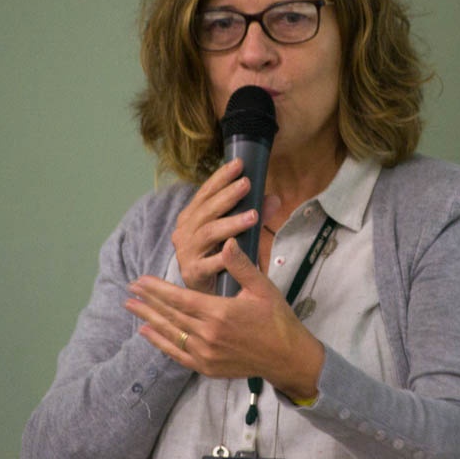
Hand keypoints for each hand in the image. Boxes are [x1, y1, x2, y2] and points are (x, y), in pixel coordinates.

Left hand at [125, 237, 323, 399]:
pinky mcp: (207, 367)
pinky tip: (147, 333)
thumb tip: (227, 242)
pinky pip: (177, 354)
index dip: (158, 289)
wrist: (287, 357)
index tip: (140, 280)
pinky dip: (160, 343)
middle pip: (170, 315)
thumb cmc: (276, 318)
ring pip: (170, 333)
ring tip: (131, 307)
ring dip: (149, 319)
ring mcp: (206, 354)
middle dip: (148, 301)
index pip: (179, 298)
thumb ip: (241, 266)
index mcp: (219, 312)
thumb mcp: (262, 287)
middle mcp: (208, 334)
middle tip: (130, 289)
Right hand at [170, 158, 279, 291]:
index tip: (239, 163)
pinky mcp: (192, 273)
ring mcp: (186, 253)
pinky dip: (224, 256)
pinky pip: (209, 263)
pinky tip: (237, 248)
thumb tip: (274, 198)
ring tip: (253, 215)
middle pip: (206, 210)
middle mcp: (184, 232)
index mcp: (191, 217)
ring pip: (209, 233)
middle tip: (246, 183)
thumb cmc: (221, 259)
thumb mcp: (238, 233)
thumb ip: (253, 215)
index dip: (221, 177)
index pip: (205, 193)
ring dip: (231, 223)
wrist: (206, 295)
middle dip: (227, 196)